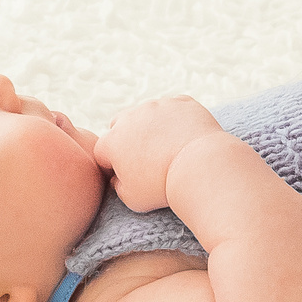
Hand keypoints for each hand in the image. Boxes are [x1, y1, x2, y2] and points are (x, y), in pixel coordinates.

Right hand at [95, 95, 224, 213]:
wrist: (198, 167)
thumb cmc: (163, 187)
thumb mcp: (132, 199)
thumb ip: (119, 187)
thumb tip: (118, 178)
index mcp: (112, 141)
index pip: (103, 151)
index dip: (112, 164)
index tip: (127, 175)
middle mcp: (130, 117)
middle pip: (120, 124)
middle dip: (128, 138)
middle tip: (144, 158)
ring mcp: (157, 106)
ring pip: (148, 113)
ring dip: (153, 126)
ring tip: (169, 148)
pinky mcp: (181, 102)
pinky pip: (175, 108)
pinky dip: (178, 119)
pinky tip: (186, 137)